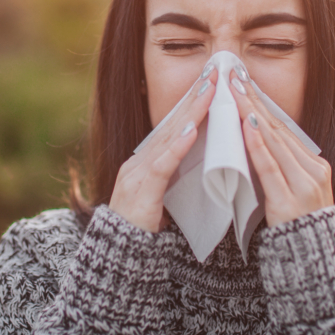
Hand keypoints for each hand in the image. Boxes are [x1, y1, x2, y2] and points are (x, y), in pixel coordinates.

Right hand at [109, 68, 216, 231]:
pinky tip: (194, 130)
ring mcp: (136, 176)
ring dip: (191, 112)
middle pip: (171, 124)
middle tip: (215, 72)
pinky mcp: (140, 194)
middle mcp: (138, 163)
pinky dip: (178, 146)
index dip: (193, 104)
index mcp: (146, 163)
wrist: (119, 263)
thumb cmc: (146, 235)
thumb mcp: (166, 199)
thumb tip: (205, 161)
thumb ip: (179, 179)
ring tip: (210, 91)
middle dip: (194, 97)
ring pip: (168, 138)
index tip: (213, 82)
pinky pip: (161, 166)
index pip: (173, 127)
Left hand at [229, 70, 333, 226]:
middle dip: (255, 101)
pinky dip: (257, 144)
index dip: (262, 104)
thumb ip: (280, 167)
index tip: (244, 82)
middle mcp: (314, 171)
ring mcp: (305, 185)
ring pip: (274, 142)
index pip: (283, 128)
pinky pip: (270, 167)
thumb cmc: (295, 228)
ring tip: (236, 91)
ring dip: (252, 114)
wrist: (312, 265)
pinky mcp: (289, 201)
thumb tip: (254, 139)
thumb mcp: (292, 191)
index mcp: (315, 166)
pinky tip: (246, 125)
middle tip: (235, 76)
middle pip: (278, 129)